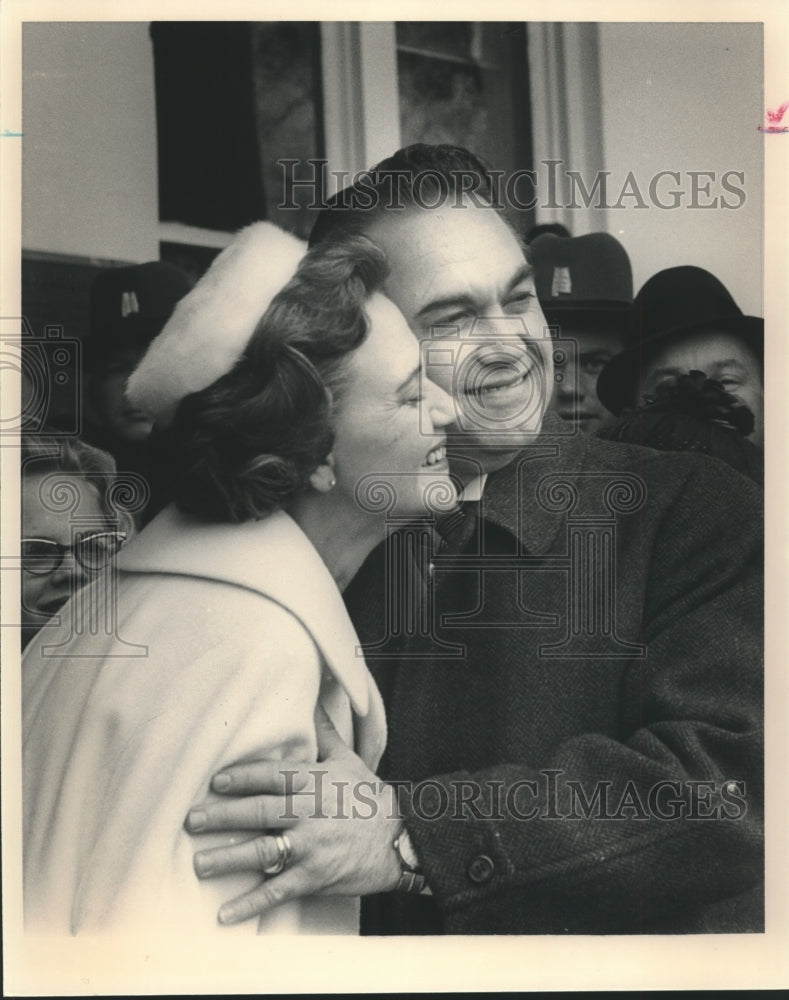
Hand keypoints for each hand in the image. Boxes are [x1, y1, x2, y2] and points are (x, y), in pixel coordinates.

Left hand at [184, 705, 402, 924]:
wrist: (402, 838)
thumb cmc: (369, 796)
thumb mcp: (348, 758)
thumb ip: (324, 732)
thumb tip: (313, 698)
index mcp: (315, 781)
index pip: (273, 776)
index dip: (243, 778)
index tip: (216, 781)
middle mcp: (310, 812)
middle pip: (261, 812)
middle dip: (224, 816)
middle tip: (191, 820)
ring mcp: (312, 846)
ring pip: (264, 851)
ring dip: (229, 858)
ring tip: (199, 863)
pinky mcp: (316, 877)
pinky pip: (278, 890)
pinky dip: (251, 903)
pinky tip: (225, 913)